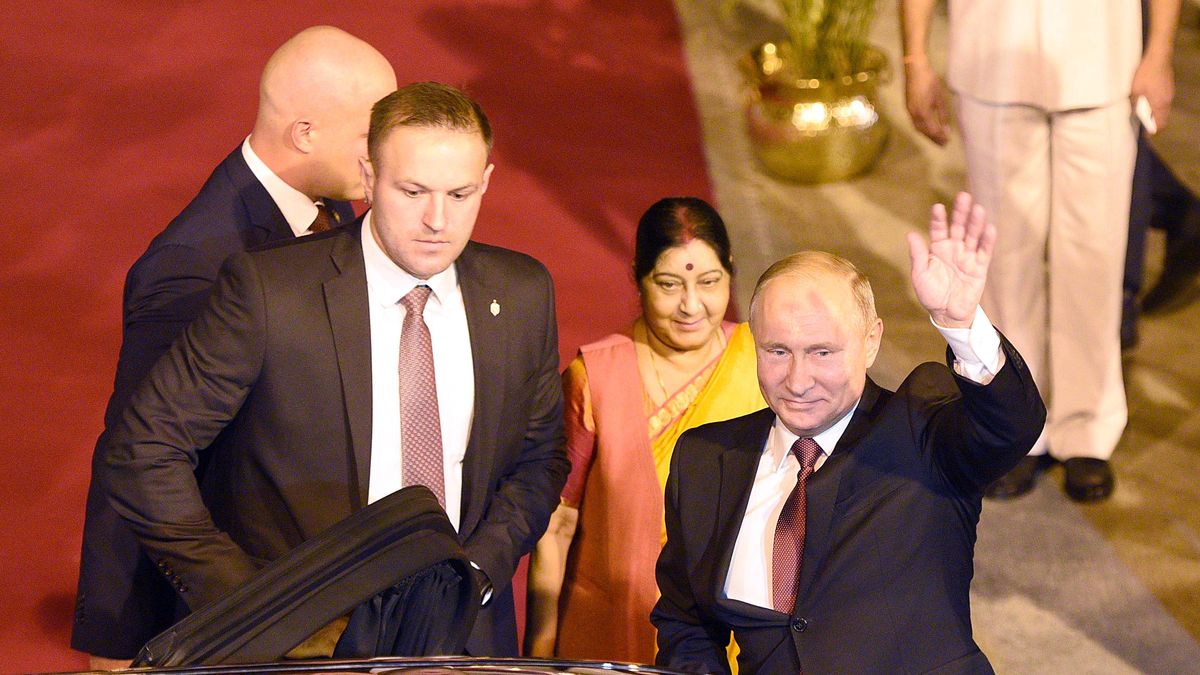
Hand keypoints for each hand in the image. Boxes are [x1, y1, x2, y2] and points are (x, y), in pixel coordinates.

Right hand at [904, 58, 950, 144]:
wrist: (914, 69)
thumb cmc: (929, 81)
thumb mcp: (939, 97)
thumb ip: (943, 114)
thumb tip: (946, 129)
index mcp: (923, 112)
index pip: (932, 130)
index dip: (940, 137)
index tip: (948, 141)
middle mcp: (914, 115)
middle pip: (924, 132)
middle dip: (933, 139)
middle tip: (943, 144)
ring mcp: (909, 111)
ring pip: (918, 128)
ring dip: (927, 135)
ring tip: (936, 139)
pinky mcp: (908, 108)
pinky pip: (915, 123)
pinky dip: (922, 129)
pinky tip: (927, 129)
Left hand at [907, 192, 995, 327]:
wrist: (947, 314)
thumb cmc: (930, 294)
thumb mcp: (920, 275)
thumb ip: (918, 255)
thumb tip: (911, 234)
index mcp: (937, 248)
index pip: (938, 229)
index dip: (938, 219)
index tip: (937, 207)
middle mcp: (954, 249)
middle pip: (958, 227)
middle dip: (961, 213)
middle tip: (963, 196)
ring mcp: (967, 256)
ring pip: (972, 236)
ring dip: (975, 223)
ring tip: (978, 209)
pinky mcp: (979, 267)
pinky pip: (984, 252)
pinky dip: (987, 241)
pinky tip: (990, 228)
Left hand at [1131, 53, 1174, 130]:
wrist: (1159, 56)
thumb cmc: (1146, 74)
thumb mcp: (1135, 91)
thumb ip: (1134, 103)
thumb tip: (1133, 111)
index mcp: (1159, 104)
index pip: (1160, 124)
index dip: (1153, 132)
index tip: (1146, 136)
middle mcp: (1167, 100)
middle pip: (1163, 118)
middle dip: (1154, 123)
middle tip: (1143, 126)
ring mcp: (1169, 93)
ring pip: (1164, 109)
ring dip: (1155, 113)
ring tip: (1144, 113)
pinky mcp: (1169, 87)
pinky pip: (1164, 101)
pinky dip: (1157, 105)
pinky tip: (1148, 101)